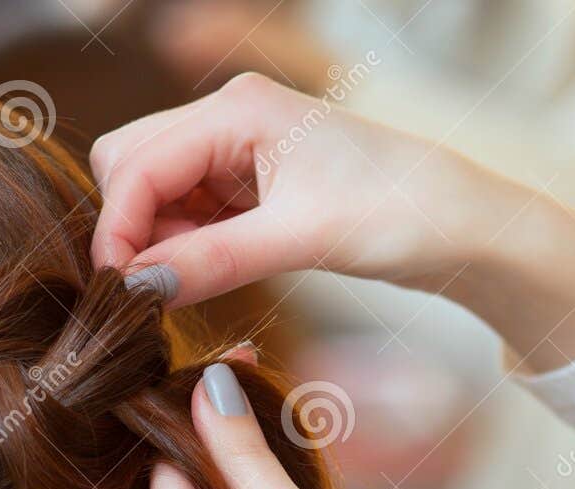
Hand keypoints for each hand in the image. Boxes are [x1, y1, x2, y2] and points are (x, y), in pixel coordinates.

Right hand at [91, 71, 491, 304]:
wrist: (457, 224)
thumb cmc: (396, 212)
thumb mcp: (299, 240)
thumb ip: (211, 262)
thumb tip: (137, 290)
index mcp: (238, 109)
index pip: (137, 165)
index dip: (117, 230)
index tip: (118, 293)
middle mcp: (229, 117)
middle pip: (130, 165)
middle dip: (131, 228)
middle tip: (155, 288)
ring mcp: (236, 148)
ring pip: (153, 191)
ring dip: (157, 241)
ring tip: (193, 283)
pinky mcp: (247, 182)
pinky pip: (186, 211)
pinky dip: (183, 245)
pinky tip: (206, 273)